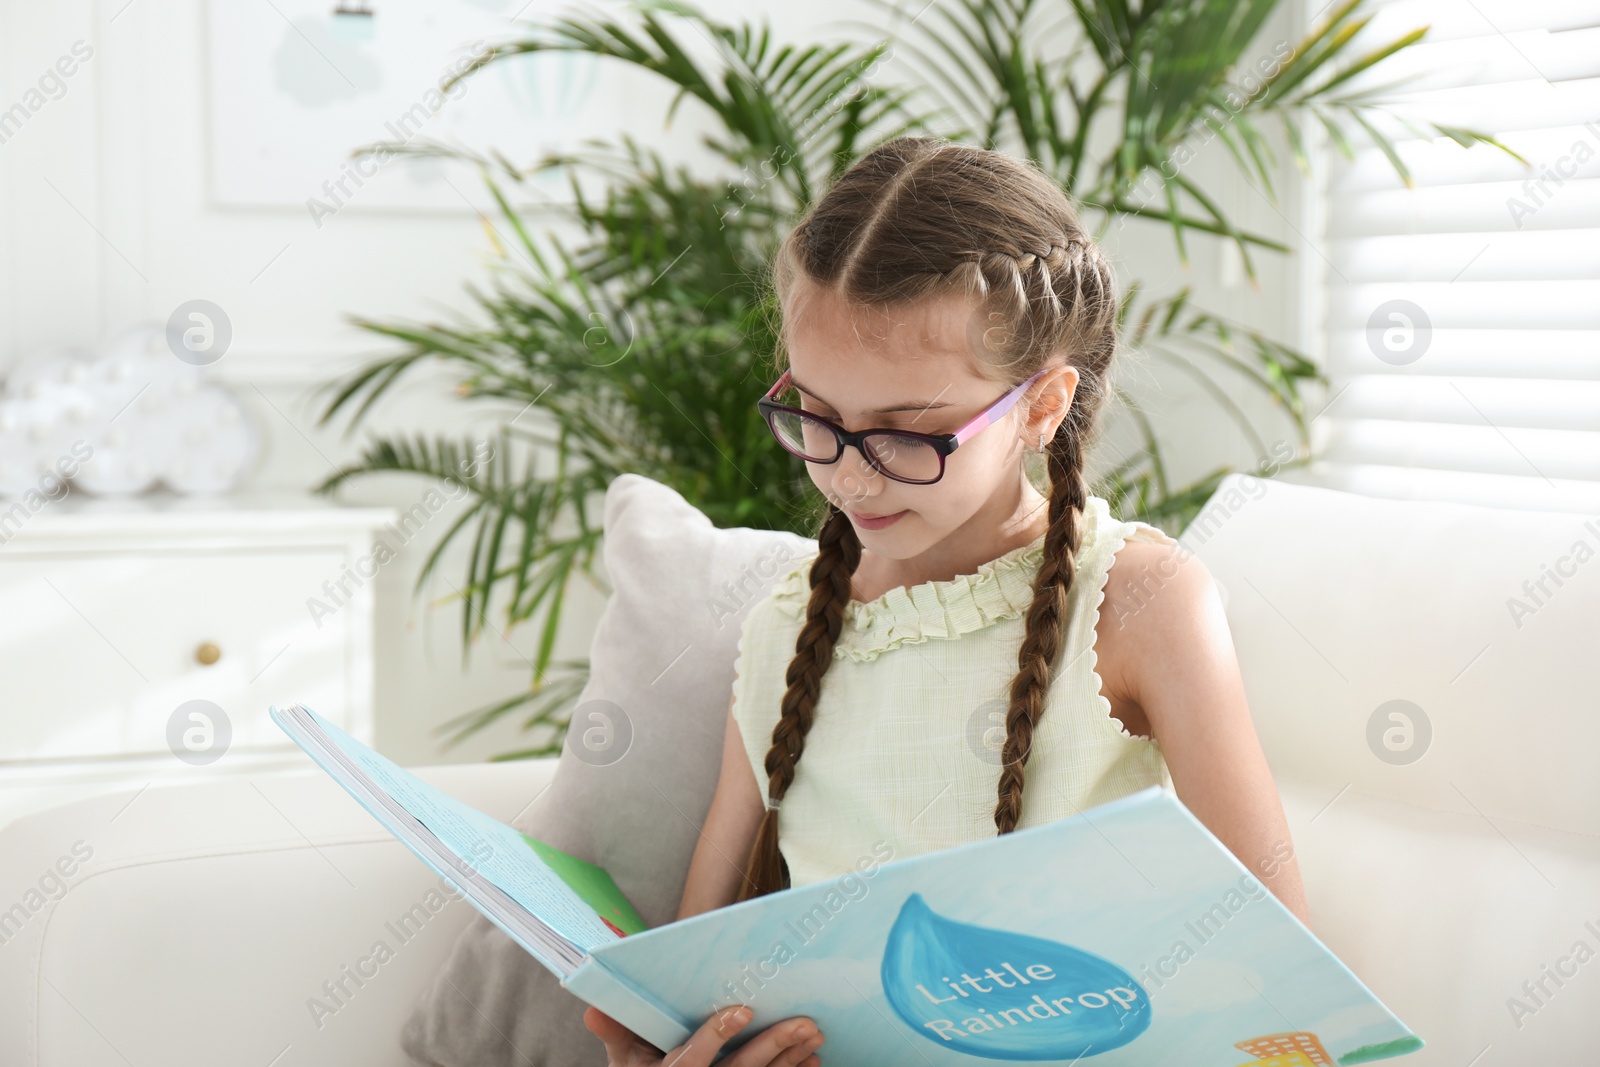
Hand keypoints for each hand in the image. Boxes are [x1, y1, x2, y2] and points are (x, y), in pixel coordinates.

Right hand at [584, 1004, 823, 1066]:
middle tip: (804, 1024)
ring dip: (791, 1059)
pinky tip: (813, 1060)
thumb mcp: (623, 1060)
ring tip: (814, 1036)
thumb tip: (591, 1008)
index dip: (717, 1036)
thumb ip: (615, 1033)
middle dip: (773, 1047)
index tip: (743, 1010)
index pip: (693, 1059)